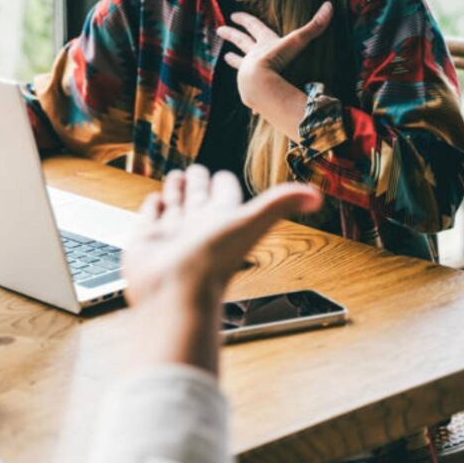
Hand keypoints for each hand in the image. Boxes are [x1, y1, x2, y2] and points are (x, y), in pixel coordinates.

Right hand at [122, 165, 321, 373]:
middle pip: (198, 198)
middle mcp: (197, 227)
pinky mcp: (146, 241)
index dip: (225, 183)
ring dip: (175, 190)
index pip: (225, 195)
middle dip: (197, 182)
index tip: (223, 175)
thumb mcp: (251, 223)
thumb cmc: (212, 262)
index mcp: (223, 220)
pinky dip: (153, 207)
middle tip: (196, 170)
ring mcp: (171, 234)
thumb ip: (280, 203)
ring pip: (175, 205)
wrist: (174, 291)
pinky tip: (156, 200)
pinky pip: (150, 218)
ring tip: (176, 177)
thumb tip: (317, 196)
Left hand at [216, 2, 332, 114]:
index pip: (253, 27)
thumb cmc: (276, 61)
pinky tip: (244, 91)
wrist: (259, 86)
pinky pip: (246, 88)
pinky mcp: (247, 90)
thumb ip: (313, 27)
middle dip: (231, 34)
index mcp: (263, 44)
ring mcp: (247, 74)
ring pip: (239, 64)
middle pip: (240, 42)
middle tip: (219, 30)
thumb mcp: (296, 42)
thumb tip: (329, 5)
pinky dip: (246, 88)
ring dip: (233, 59)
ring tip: (226, 56)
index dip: (245, 20)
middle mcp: (252, 57)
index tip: (233, 15)